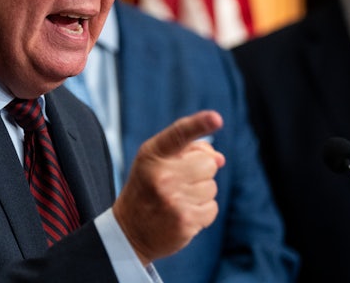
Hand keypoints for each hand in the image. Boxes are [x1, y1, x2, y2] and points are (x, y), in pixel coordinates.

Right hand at [113, 110, 224, 264]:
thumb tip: (220, 159)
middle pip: (208, 163)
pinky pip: (212, 208)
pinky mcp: (185, 221)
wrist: (129, 231)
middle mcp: (162, 175)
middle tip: (179, 182)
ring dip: (201, 193)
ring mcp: (173, 200)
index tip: (216, 118)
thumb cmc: (148, 188)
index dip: (199, 125)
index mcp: (152, 154)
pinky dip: (202, 212)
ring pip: (212, 187)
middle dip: (201, 171)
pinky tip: (183, 214)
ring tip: (178, 200)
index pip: (179, 134)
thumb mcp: (157, 161)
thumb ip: (188, 150)